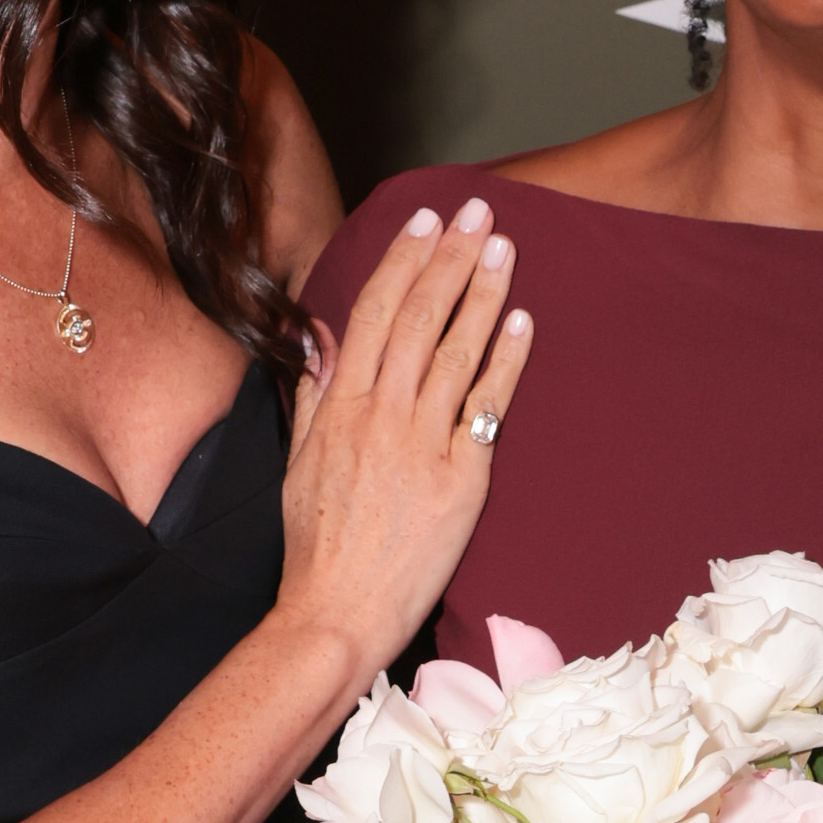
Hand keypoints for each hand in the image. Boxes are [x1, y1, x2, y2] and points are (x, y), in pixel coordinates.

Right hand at [278, 198, 532, 684]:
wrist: (337, 612)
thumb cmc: (316, 545)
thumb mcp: (299, 460)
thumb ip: (314, 393)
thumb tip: (319, 335)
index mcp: (340, 405)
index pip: (373, 313)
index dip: (403, 262)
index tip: (425, 222)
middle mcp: (380, 414)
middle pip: (419, 317)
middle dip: (450, 258)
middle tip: (478, 211)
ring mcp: (422, 444)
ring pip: (456, 351)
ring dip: (483, 293)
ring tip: (504, 247)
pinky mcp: (461, 480)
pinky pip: (487, 407)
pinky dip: (506, 361)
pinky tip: (523, 321)